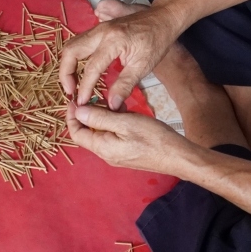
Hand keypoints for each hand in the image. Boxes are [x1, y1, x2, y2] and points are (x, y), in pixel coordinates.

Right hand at [59, 4, 184, 108]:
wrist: (162, 19)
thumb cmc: (156, 41)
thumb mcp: (143, 66)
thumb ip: (124, 86)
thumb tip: (111, 105)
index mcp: (113, 41)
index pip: (91, 68)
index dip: (84, 87)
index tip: (82, 102)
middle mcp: (101, 32)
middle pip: (71, 51)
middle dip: (65, 73)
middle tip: (70, 91)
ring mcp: (99, 28)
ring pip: (72, 44)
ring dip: (68, 64)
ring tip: (72, 83)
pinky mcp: (100, 29)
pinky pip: (80, 41)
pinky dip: (74, 56)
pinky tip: (80, 70)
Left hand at [65, 102, 188, 174]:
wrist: (178, 156)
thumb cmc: (153, 138)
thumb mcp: (125, 123)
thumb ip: (99, 118)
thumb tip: (78, 111)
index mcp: (102, 148)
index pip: (76, 133)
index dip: (72, 115)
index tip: (74, 98)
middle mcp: (106, 154)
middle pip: (88, 133)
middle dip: (88, 113)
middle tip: (95, 95)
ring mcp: (117, 154)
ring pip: (102, 132)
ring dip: (103, 116)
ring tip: (110, 100)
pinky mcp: (128, 152)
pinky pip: (113, 135)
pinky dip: (114, 122)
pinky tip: (123, 110)